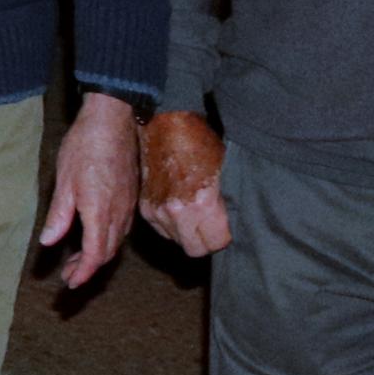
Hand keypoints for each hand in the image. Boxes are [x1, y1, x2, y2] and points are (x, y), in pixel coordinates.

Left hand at [37, 91, 138, 286]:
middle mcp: (118, 214)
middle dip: (88, 268)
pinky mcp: (131, 197)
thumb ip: (58, 216)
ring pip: (116, 242)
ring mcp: (128, 206)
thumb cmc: (84, 147)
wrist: (112, 121)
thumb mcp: (64, 181)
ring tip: (77, 259)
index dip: (84, 272)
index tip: (70, 283)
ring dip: (98, 255)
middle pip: (107, 253)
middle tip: (69, 274)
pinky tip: (94, 235)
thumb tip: (48, 242)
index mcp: (99, 212)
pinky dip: (107, 240)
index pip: (96, 255)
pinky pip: (121, 228)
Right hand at [137, 106, 231, 255]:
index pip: (216, 243)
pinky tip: (177, 205)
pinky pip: (162, 230)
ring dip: (186, 233)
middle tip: (210, 224)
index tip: (224, 226)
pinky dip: (170, 224)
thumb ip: (224, 206)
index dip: (224, 236)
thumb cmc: (199, 143)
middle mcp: (177, 213)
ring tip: (192, 211)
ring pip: (177, 242)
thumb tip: (228, 227)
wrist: (166, 125)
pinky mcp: (145, 208)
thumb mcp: (223, 173)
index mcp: (202, 204)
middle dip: (205, 240)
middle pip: (195, 250)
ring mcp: (157, 211)